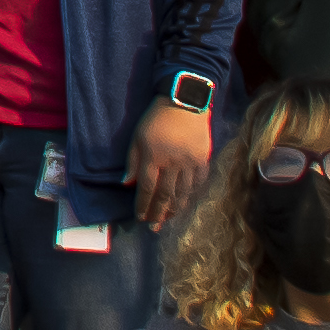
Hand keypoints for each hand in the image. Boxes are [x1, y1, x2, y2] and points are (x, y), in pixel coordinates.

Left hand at [128, 98, 213, 230]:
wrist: (185, 102)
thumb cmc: (156, 118)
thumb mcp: (137, 136)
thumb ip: (133, 161)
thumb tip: (126, 184)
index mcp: (154, 157)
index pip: (147, 188)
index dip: (143, 205)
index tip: (140, 218)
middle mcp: (173, 163)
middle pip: (165, 195)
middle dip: (158, 213)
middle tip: (153, 227)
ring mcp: (190, 163)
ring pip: (183, 193)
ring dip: (174, 209)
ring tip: (167, 220)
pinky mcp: (203, 160)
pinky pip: (198, 183)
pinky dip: (190, 196)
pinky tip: (184, 203)